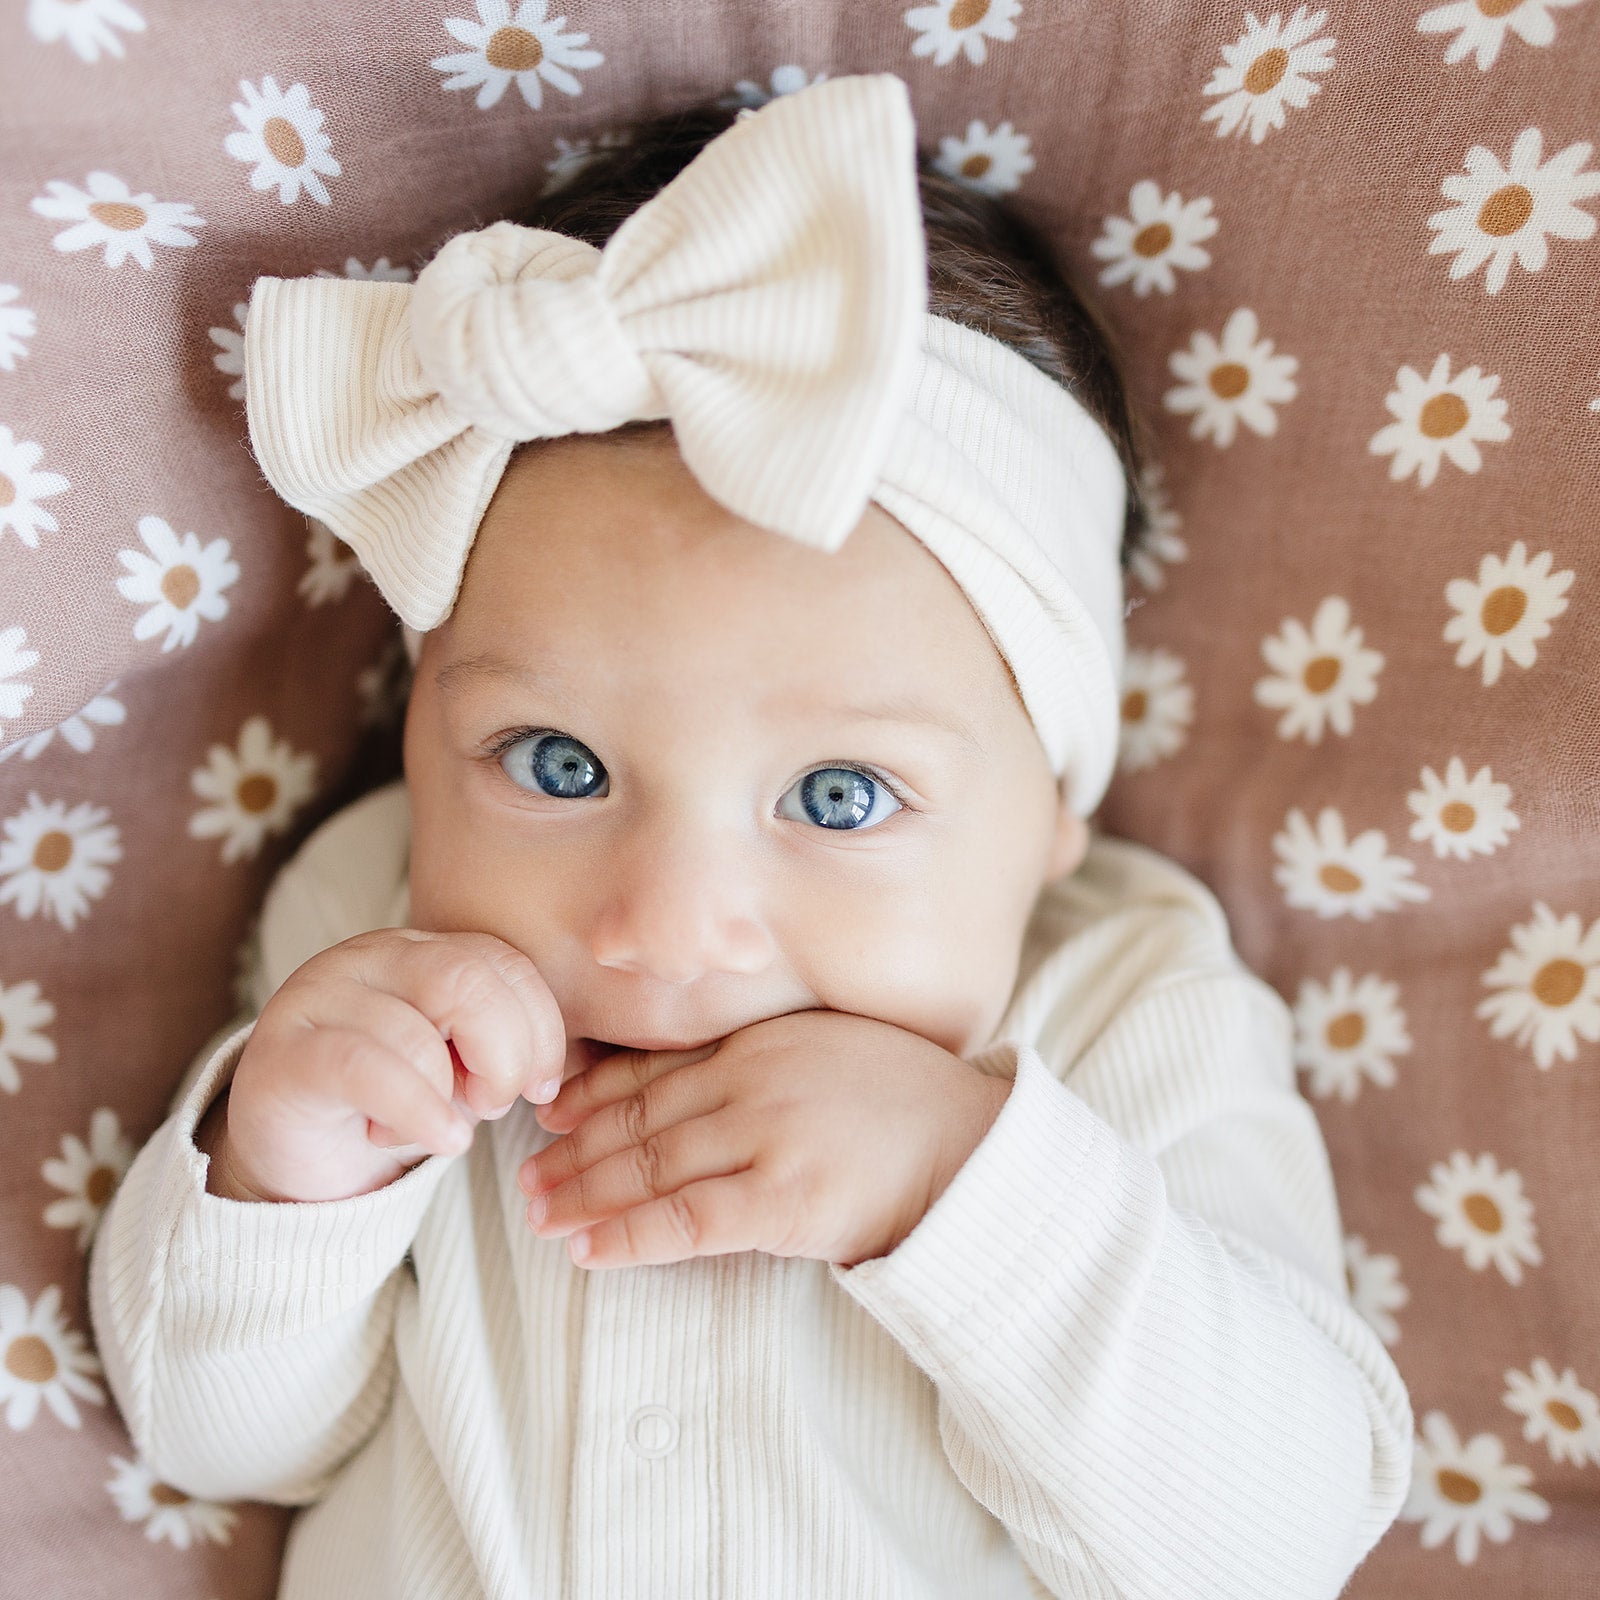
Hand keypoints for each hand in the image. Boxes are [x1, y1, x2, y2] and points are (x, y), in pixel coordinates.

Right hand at [213, 928, 564, 1202]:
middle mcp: (368, 958)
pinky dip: (419, 1111)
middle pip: (465, 980)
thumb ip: (497, 1050)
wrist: (290, 1155)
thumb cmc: (388, 1107)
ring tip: (446, 1130)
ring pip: (417, 1028)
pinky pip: (366, 1069)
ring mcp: (319, 998)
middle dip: (503, 1055)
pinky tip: (440, 1140)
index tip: (542, 1085)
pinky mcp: (283, 1054)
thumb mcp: (457, 1071)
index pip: (502, 961)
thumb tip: (545, 1071)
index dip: (539, 1026)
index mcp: (420, 950)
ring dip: (450, 1095)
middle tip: (496, 1105)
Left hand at [516, 1009, 1012, 1269]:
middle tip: (526, 1177)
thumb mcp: (828, 1048)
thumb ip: (762, 1055)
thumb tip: (696, 1080)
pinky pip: (686, 1222)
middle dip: (574, 1152)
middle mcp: (752, 1082)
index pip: (654, 1069)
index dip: (593, 1095)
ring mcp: (765, 1139)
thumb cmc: (907, 1100)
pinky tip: (588, 1250)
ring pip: (649, 1169)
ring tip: (539, 1215)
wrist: (974, 1147)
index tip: (551, 1114)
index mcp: (760, 1041)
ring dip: (584, 1194)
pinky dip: (629, 1236)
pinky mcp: (783, 1202)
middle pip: (638, 1120)